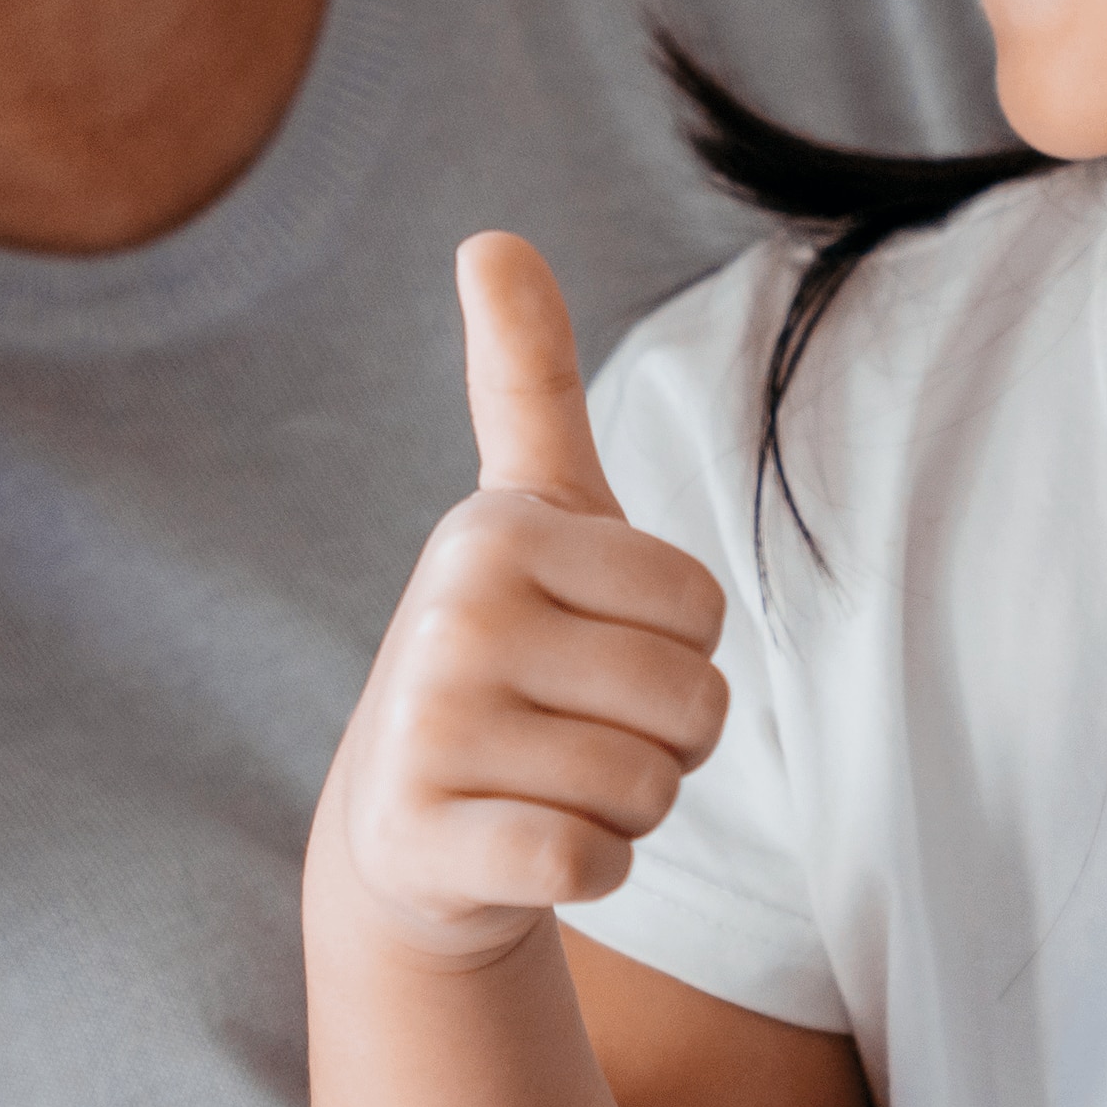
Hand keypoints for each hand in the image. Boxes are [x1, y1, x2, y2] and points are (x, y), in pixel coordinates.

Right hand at [311, 236, 731, 965]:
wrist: (405, 828)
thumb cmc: (506, 652)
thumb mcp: (526, 511)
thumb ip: (526, 376)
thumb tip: (489, 235)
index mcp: (495, 532)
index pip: (701, 606)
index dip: (679, 650)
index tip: (595, 652)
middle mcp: (451, 617)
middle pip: (692, 702)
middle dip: (664, 739)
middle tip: (574, 731)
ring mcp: (428, 732)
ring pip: (648, 790)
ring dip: (628, 809)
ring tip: (546, 784)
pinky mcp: (426, 840)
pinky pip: (591, 863)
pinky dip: (590, 870)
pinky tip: (527, 847)